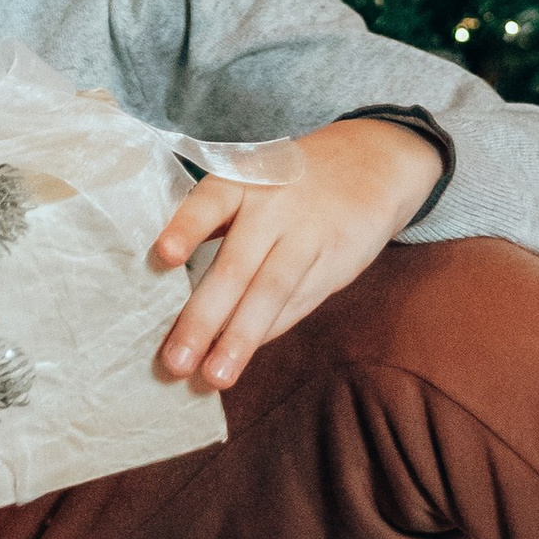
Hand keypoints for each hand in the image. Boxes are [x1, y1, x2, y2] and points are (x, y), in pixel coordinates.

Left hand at [150, 119, 442, 393]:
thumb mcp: (252, 180)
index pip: (210, 202)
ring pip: (270, 293)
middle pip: (236, 266)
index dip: (187, 227)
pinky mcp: (334, 263)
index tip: (164, 256)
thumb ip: (215, 222)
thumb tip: (164, 281)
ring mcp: (308, 236)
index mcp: (243, 180)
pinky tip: (242, 356)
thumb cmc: (289, 182)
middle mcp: (274, 207)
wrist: (374, 161)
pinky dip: (268, 332)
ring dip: (240, 339)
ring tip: (214, 377)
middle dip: (204, 318)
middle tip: (174, 362)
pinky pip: (297, 303)